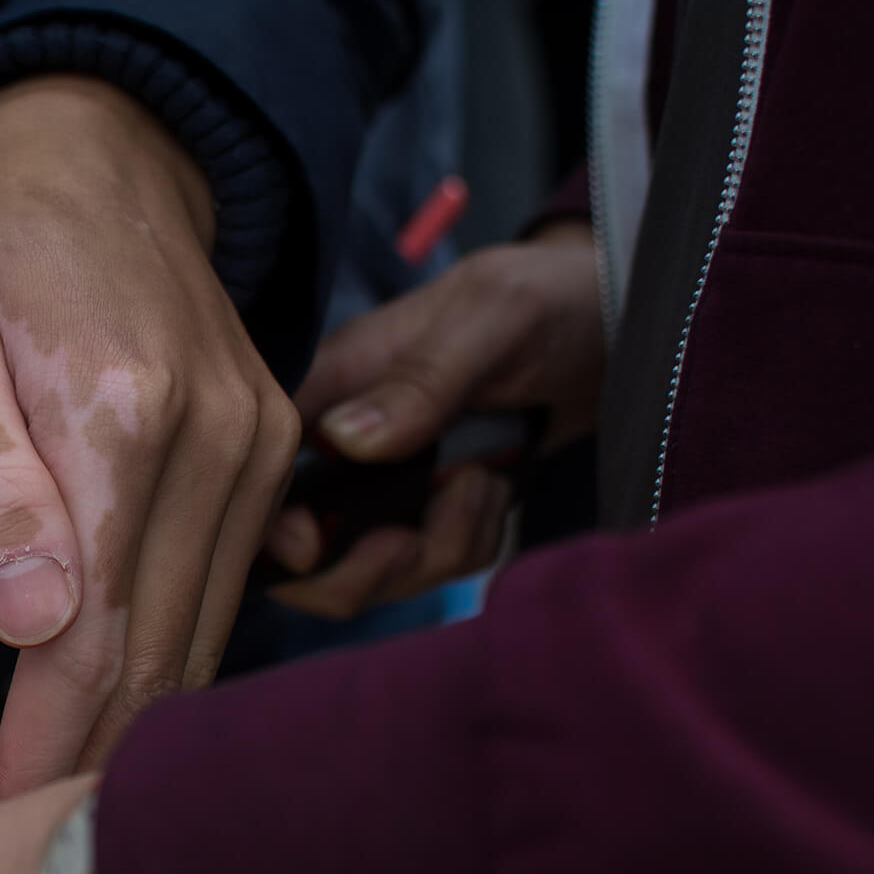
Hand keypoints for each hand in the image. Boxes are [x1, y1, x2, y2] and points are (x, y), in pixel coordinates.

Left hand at [0, 75, 299, 801]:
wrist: (92, 149)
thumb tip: (32, 626)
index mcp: (125, 421)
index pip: (92, 637)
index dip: (46, 746)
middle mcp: (219, 446)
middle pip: (164, 653)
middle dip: (97, 764)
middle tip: (31, 856)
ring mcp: (258, 452)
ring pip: (206, 633)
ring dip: (141, 727)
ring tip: (69, 811)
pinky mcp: (267, 454)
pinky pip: (224, 586)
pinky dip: (173, 657)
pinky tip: (125, 713)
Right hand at [265, 220, 602, 617]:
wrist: (612, 323)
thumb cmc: (546, 299)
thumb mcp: (490, 320)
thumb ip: (420, 381)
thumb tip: (346, 442)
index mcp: (327, 389)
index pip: (261, 474)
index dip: (271, 528)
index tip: (317, 543)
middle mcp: (341, 446)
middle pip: (301, 554)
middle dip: (362, 566)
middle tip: (419, 535)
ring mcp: (384, 487)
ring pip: (369, 574)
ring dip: (436, 550)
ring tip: (481, 482)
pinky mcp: (430, 513)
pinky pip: (432, 568)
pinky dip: (470, 544)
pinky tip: (495, 489)